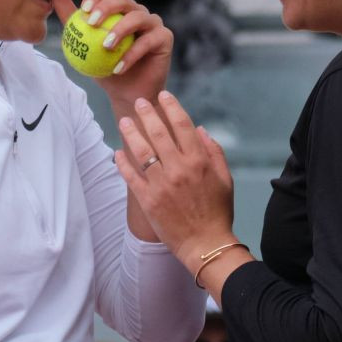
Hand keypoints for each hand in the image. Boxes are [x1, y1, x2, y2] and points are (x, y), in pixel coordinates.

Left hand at [52, 0, 172, 107]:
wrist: (127, 93)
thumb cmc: (104, 68)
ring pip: (138, 17)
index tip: (83, 10)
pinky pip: (148, 42)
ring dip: (120, 30)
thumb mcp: (84, 47)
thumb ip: (72, 22)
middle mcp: (138, 12)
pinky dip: (132, 55)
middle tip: (91, 22)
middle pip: (123, 0)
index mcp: (119, 10)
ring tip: (105, 46)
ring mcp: (153, 23)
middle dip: (107, 7)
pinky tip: (118, 68)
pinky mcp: (165, 38)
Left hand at [113, 91, 236, 270]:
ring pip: (141, 151)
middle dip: (147, 114)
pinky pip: (131, 176)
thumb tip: (199, 129)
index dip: (172, 107)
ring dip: (131, 133)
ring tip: (124, 121)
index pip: (182, 125)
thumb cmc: (217, 211)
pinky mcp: (148, 200)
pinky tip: (117, 152)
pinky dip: (122, 162)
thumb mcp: (225, 179)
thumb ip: (214, 151)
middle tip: (138, 102)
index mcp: (199, 161)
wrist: (206, 245)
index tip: (164, 96)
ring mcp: (161, 185)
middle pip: (158, 133)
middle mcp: (179, 169)